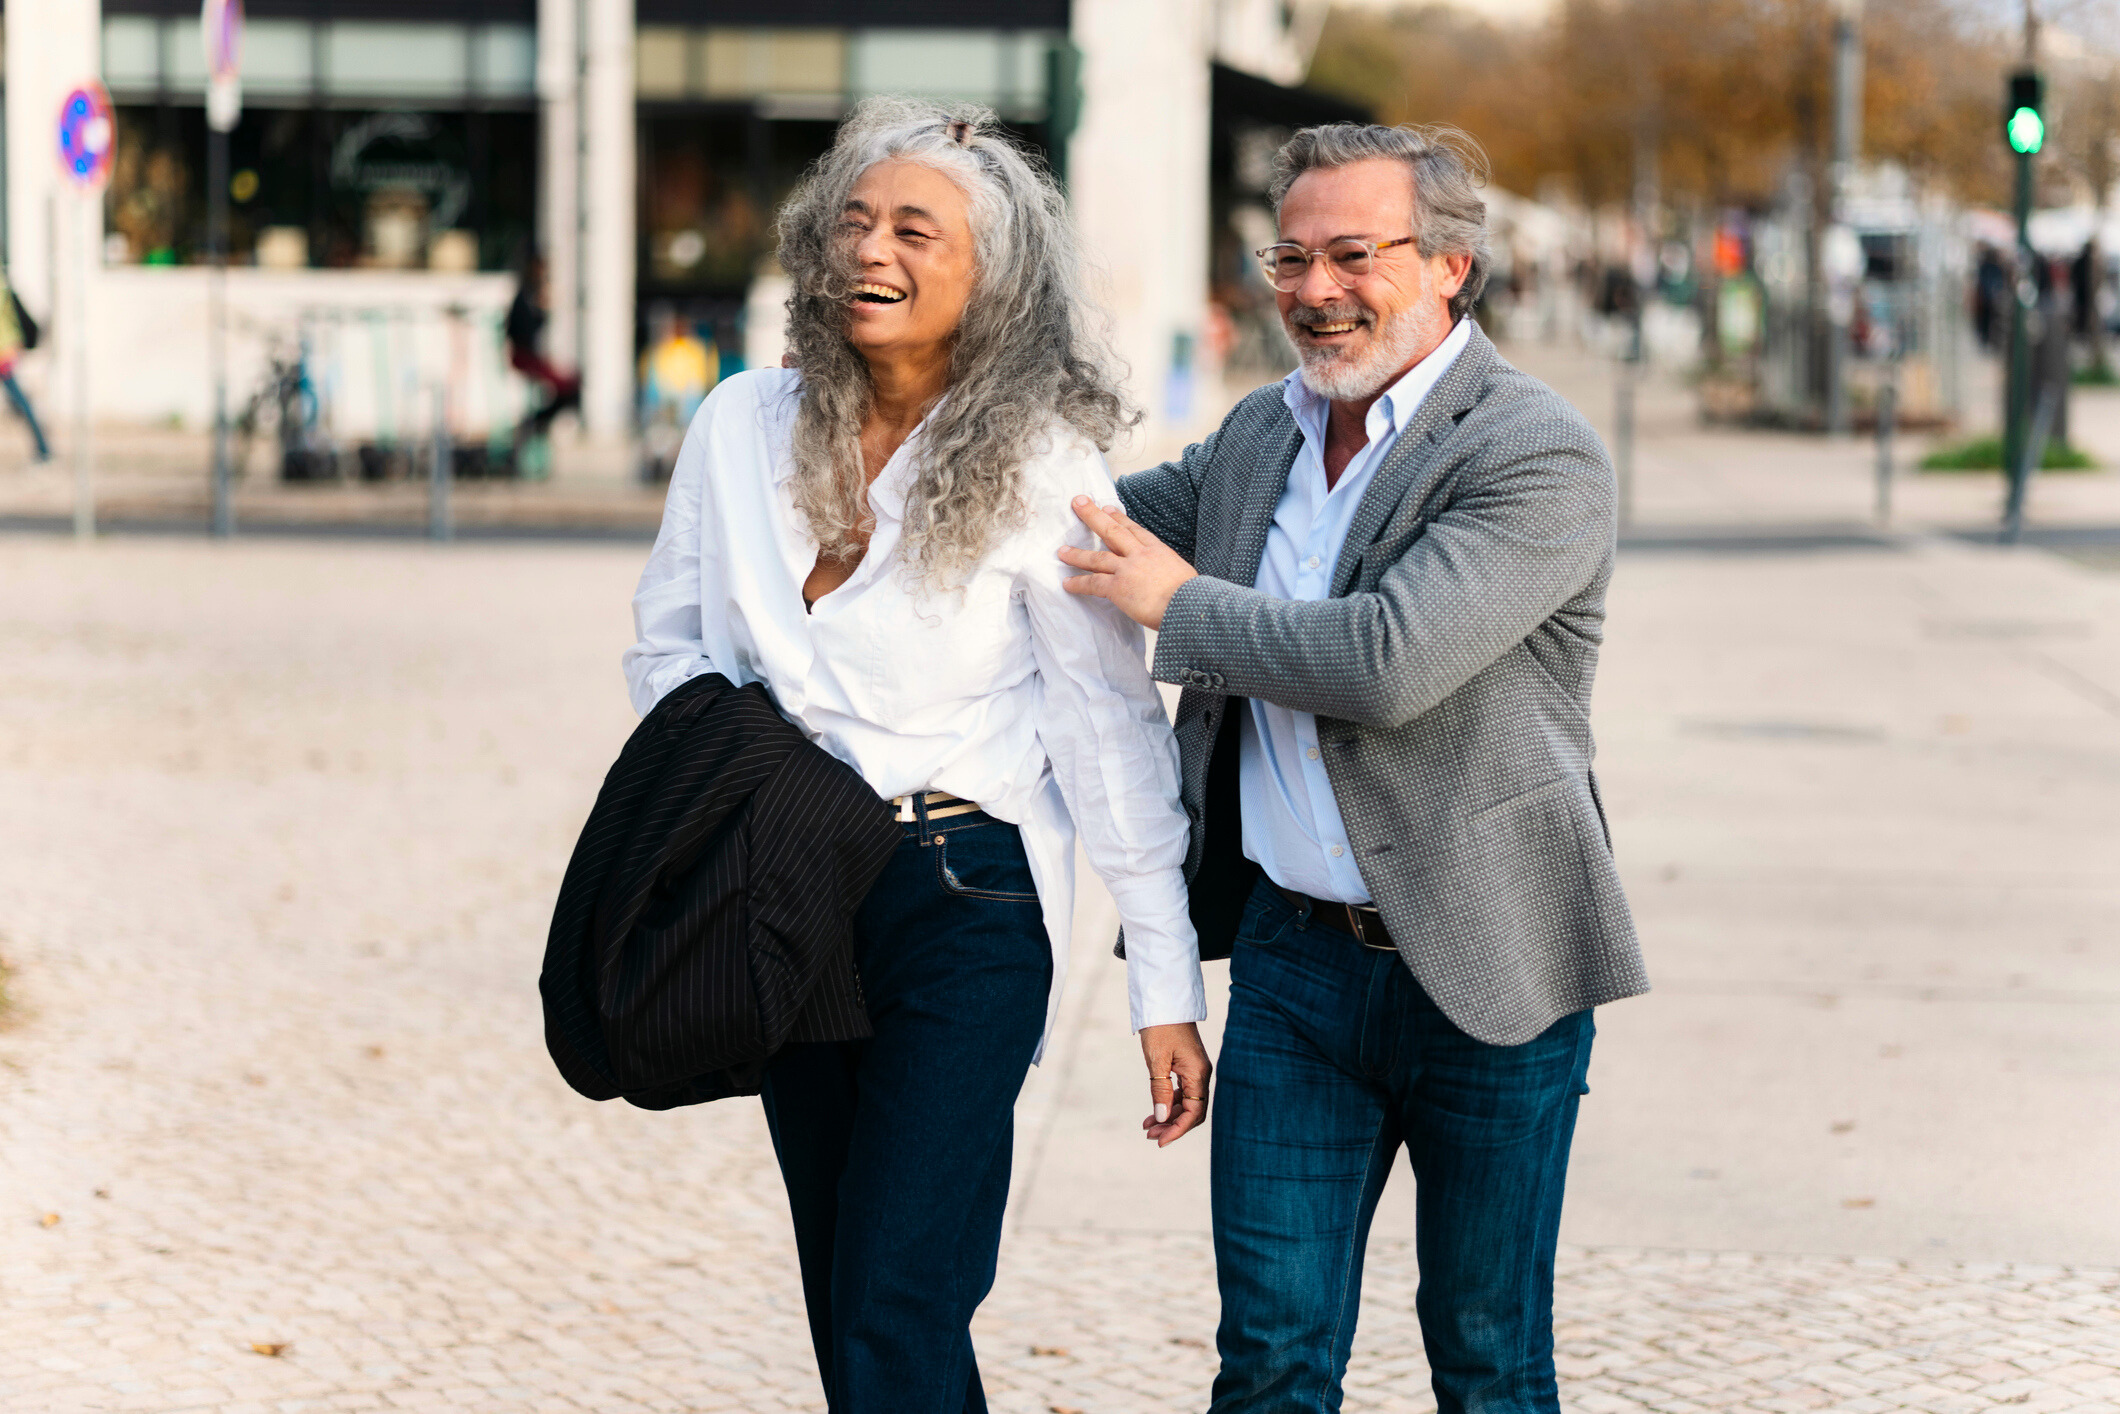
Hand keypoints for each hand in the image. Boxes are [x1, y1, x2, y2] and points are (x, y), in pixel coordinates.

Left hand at [1058, 497, 1197, 630]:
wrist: (1189, 605)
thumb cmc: (1192, 595)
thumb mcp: (1184, 575)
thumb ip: (1169, 573)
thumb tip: (1168, 582)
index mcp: (1158, 551)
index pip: (1135, 531)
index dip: (1120, 519)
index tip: (1109, 509)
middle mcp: (1140, 555)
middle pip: (1112, 531)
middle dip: (1093, 516)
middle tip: (1079, 503)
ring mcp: (1127, 570)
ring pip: (1097, 557)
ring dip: (1077, 554)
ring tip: (1062, 551)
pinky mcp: (1118, 587)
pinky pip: (1093, 583)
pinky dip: (1078, 583)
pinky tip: (1067, 583)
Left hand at [1139, 1021, 1210, 1146]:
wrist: (1164, 1001)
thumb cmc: (1160, 1027)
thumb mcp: (1156, 1060)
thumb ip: (1160, 1090)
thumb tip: (1162, 1118)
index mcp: (1198, 1073)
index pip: (1193, 1112)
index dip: (1178, 1130)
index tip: (1160, 1142)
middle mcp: (1201, 1074)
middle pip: (1192, 1111)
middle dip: (1173, 1126)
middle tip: (1150, 1137)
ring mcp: (1195, 1070)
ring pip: (1186, 1103)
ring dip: (1168, 1117)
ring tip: (1147, 1128)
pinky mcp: (1187, 1066)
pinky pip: (1182, 1093)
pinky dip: (1168, 1104)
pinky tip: (1153, 1112)